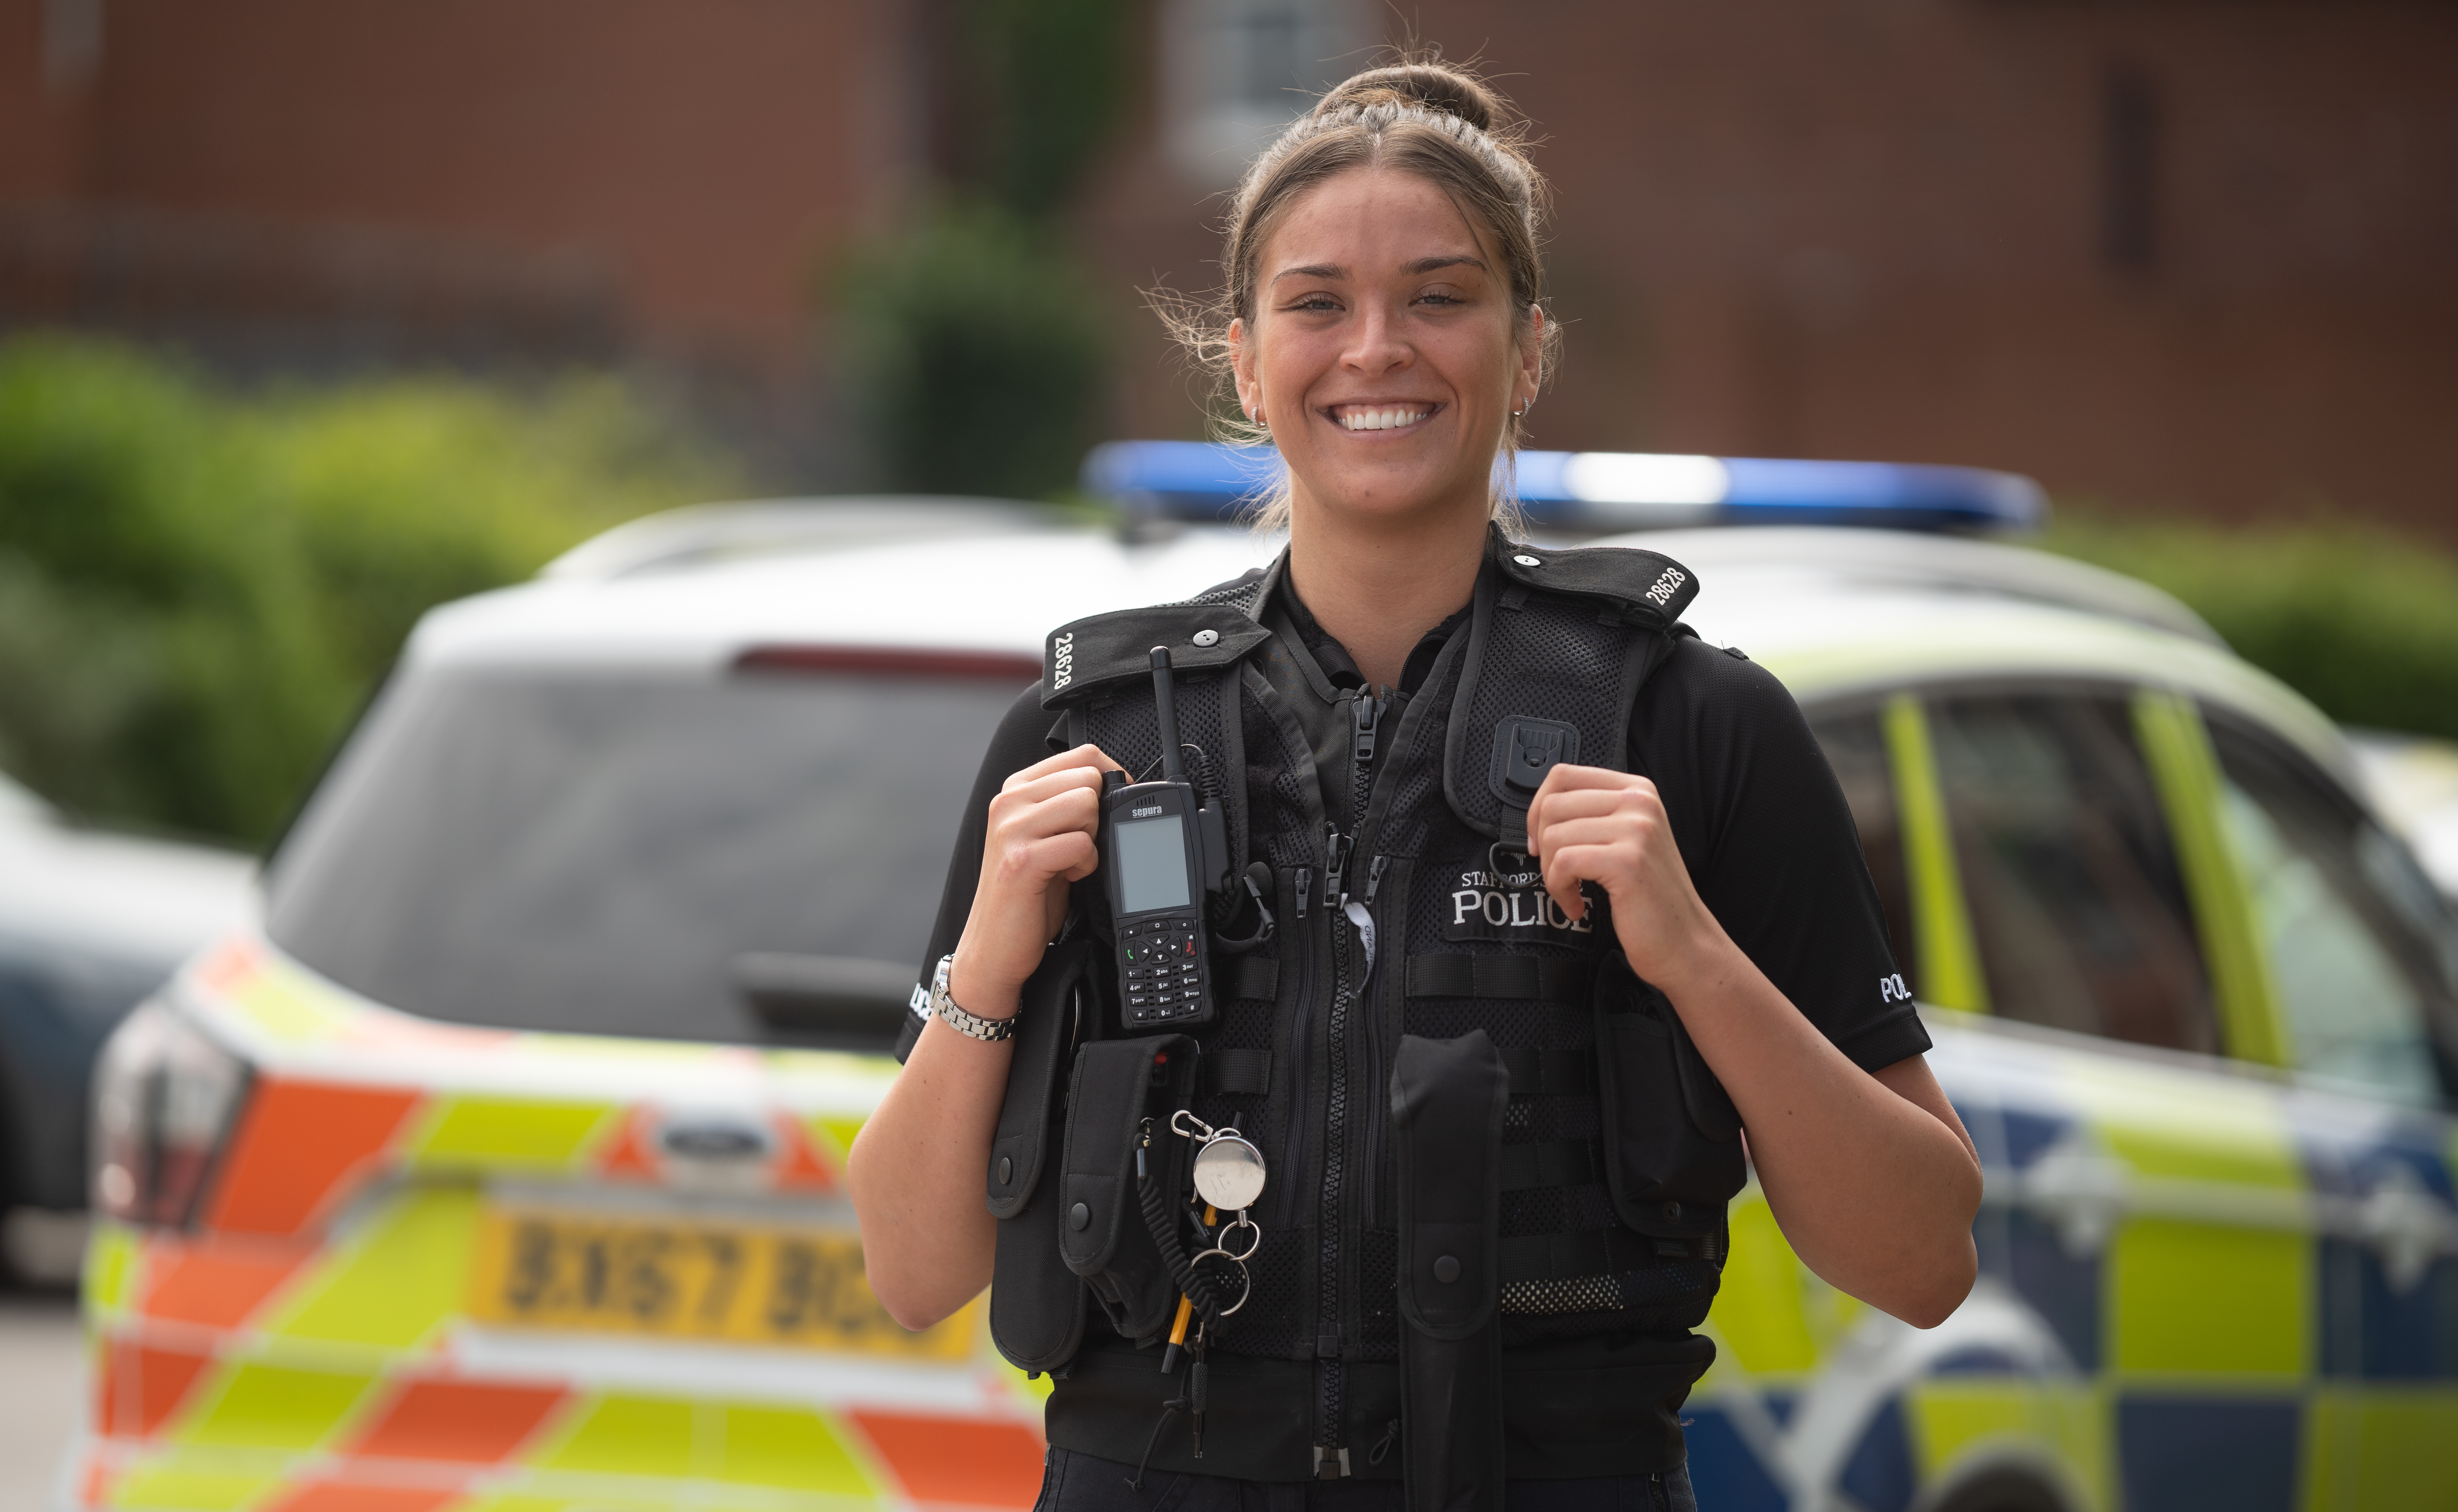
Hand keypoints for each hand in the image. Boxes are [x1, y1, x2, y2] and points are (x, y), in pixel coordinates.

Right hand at [949, 744, 1121, 1011]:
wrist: (996, 945)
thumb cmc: (1027, 893)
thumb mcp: (1046, 837)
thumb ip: (1068, 805)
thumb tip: (1118, 783)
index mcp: (1016, 790)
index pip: (1082, 755)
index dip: (1111, 780)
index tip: (1110, 808)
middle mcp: (1009, 802)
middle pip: (1088, 778)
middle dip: (1098, 815)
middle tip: (1076, 846)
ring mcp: (1011, 829)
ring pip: (1086, 804)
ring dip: (1091, 839)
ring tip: (1069, 862)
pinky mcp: (1021, 859)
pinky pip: (1081, 842)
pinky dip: (1086, 864)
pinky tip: (1067, 878)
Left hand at [1524, 764, 1722, 986]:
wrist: (1684, 942)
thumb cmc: (1650, 898)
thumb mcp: (1627, 840)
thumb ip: (1593, 816)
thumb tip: (1540, 812)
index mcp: (1637, 790)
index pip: (1563, 775)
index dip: (1538, 808)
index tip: (1540, 841)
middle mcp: (1640, 802)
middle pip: (1552, 805)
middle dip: (1542, 846)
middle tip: (1558, 874)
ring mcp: (1636, 829)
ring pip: (1553, 835)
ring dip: (1550, 873)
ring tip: (1571, 892)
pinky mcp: (1627, 861)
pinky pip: (1563, 863)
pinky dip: (1560, 890)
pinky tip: (1577, 906)